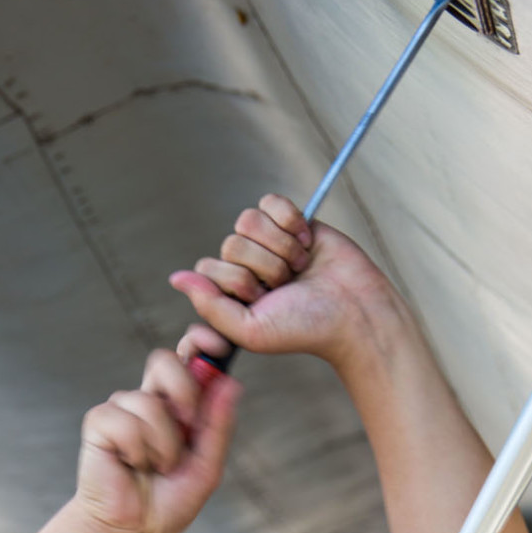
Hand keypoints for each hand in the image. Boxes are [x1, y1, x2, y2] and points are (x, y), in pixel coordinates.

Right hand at [73, 349, 240, 532]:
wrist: (132, 531)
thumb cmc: (167, 503)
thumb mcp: (206, 466)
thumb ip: (218, 425)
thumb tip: (230, 383)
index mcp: (176, 407)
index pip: (185, 360)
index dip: (197, 342)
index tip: (213, 342)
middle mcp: (148, 401)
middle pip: (164, 360)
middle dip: (184, 389)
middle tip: (188, 425)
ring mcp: (121, 410)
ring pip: (149, 402)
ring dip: (163, 444)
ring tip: (156, 467)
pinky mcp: (99, 423)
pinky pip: (124, 420)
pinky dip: (137, 450)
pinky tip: (130, 465)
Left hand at [169, 194, 397, 370]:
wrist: (355, 312)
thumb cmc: (305, 327)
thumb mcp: (250, 330)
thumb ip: (210, 306)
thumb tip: (176, 277)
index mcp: (230, 294)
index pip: (209, 267)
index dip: (238, 282)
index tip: (263, 301)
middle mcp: (245, 266)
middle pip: (231, 243)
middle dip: (265, 267)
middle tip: (288, 286)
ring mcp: (267, 243)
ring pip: (248, 220)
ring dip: (279, 247)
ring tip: (299, 268)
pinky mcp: (291, 222)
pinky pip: (271, 202)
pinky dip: (290, 221)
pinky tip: (307, 242)